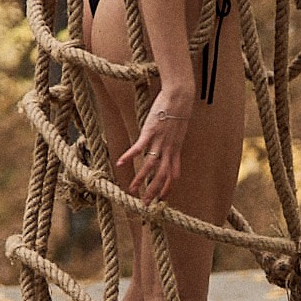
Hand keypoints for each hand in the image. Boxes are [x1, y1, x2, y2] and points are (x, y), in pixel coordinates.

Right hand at [115, 79, 196, 208]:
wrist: (180, 96)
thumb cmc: (178, 109)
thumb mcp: (179, 129)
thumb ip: (174, 141)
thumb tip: (173, 146)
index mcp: (175, 149)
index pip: (173, 174)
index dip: (168, 188)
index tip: (163, 199)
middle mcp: (169, 149)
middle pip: (161, 175)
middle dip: (153, 191)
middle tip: (146, 204)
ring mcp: (160, 141)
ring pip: (150, 165)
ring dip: (140, 179)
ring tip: (132, 190)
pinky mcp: (150, 131)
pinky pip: (139, 147)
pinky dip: (130, 156)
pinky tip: (120, 163)